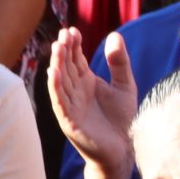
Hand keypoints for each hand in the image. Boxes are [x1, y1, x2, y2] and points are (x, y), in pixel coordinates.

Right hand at [47, 28, 135, 172]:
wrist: (124, 148)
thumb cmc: (123, 119)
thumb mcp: (125, 84)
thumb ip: (119, 62)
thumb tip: (114, 35)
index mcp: (87, 84)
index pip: (76, 61)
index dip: (73, 46)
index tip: (72, 30)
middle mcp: (76, 94)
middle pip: (67, 68)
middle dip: (64, 51)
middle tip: (63, 34)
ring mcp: (71, 108)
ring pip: (60, 83)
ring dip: (57, 66)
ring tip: (57, 48)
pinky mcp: (70, 122)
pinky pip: (60, 103)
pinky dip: (56, 89)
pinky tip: (54, 74)